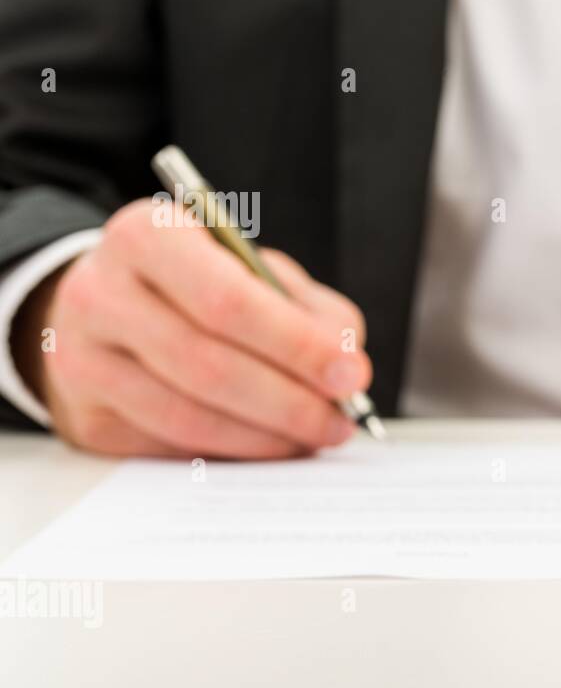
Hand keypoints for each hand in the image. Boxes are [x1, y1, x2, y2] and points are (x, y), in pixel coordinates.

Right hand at [12, 199, 372, 458]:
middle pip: (207, 365)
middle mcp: (101, 294)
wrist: (107, 305)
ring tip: (316, 434)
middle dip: (289, 400)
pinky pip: (172, 445)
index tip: (351, 375)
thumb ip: (308, 310)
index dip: (296, 346)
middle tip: (342, 418)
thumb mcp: (253, 269)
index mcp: (148, 236)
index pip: (228, 300)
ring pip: (187, 417)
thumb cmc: (198, 284)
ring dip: (266, 436)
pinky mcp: (88, 416)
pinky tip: (272, 444)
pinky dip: (234, 451)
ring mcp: (82, 359)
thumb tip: (345, 367)